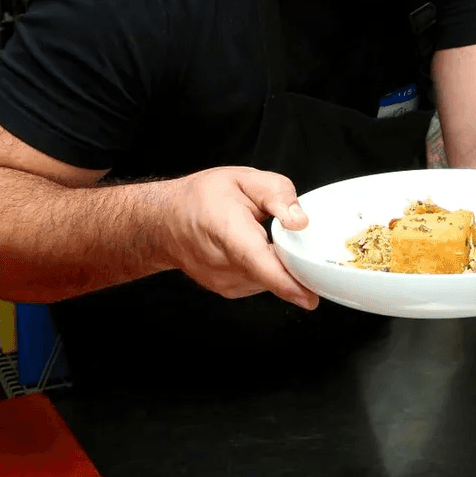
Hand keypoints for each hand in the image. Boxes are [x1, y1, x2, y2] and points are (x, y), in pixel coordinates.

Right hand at [164, 166, 316, 308]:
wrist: (166, 221)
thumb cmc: (202, 198)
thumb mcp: (243, 179)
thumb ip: (277, 194)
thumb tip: (299, 221)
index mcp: (227, 230)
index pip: (257, 260)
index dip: (285, 282)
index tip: (309, 298)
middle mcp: (224, 264)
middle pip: (274, 272)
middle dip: (295, 260)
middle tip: (288, 234)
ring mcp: (226, 282)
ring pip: (271, 279)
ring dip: (279, 262)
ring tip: (260, 235)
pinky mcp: (231, 291)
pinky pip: (263, 282)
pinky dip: (268, 268)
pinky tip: (254, 248)